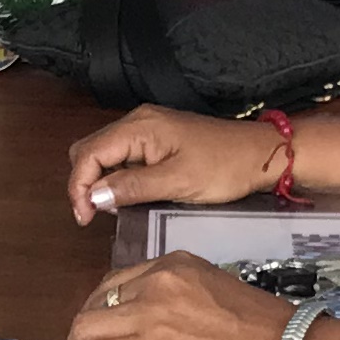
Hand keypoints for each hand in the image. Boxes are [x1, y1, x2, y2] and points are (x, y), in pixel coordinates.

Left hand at [53, 250, 297, 339]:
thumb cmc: (266, 334)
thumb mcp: (215, 297)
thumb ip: (179, 305)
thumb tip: (154, 336)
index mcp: (176, 266)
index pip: (118, 283)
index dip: (102, 310)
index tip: (101, 331)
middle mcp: (157, 281)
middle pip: (96, 304)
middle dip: (81, 333)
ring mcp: (150, 313)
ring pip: (87, 331)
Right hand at [65, 105, 285, 225]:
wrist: (260, 155)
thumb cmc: (225, 167)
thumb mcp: (178, 182)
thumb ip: (132, 187)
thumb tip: (93, 197)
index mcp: (139, 127)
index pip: (88, 154)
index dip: (79, 187)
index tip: (85, 218)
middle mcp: (137, 121)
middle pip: (90, 150)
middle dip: (85, 183)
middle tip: (95, 215)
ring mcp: (147, 128)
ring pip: (104, 154)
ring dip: (101, 181)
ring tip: (115, 208)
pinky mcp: (157, 139)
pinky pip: (123, 156)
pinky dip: (117, 177)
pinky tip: (130, 196)